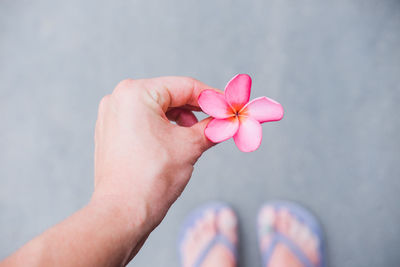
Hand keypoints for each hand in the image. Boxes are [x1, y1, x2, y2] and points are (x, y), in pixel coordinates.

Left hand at [92, 77, 214, 229]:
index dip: (212, 97)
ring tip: (197, 135)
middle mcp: (119, 98)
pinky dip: (164, 128)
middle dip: (197, 109)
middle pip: (170, 96)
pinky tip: (177, 141)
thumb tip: (228, 121)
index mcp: (135, 93)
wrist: (122, 214)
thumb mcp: (189, 147)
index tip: (229, 106)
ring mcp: (112, 116)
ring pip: (157, 109)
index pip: (184, 86)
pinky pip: (144, 121)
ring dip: (181, 119)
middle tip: (219, 120)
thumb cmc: (150, 179)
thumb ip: (212, 127)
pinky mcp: (112, 132)